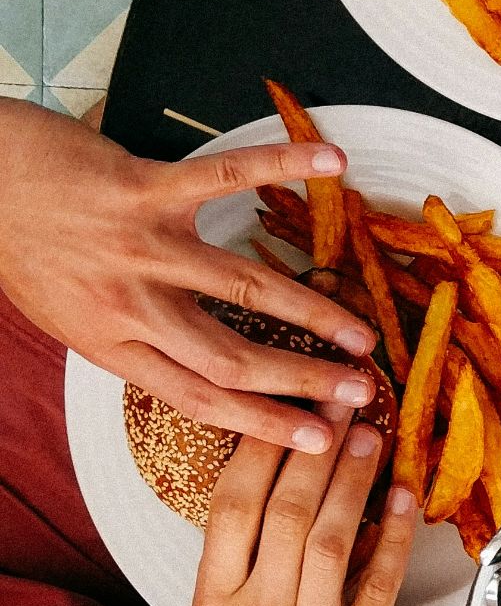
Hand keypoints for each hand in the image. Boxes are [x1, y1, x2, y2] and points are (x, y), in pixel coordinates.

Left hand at [0, 98, 377, 452]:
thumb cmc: (21, 242)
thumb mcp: (67, 313)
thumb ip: (128, 335)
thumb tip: (192, 362)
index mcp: (106, 343)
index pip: (197, 398)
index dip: (264, 424)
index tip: (318, 442)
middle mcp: (126, 304)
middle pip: (230, 357)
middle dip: (303, 381)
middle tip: (360, 391)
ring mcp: (138, 245)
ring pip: (241, 289)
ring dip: (311, 312)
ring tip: (361, 331)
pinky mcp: (142, 188)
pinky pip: (225, 177)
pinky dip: (282, 166)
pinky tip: (332, 163)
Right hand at [191, 415, 416, 605]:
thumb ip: (243, 567)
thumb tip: (286, 488)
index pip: (231, 509)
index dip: (261, 450)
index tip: (286, 406)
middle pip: (286, 512)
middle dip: (316, 448)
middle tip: (340, 403)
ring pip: (331, 540)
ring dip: (354, 481)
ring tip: (371, 437)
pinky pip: (377, 586)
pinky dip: (392, 538)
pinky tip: (403, 499)